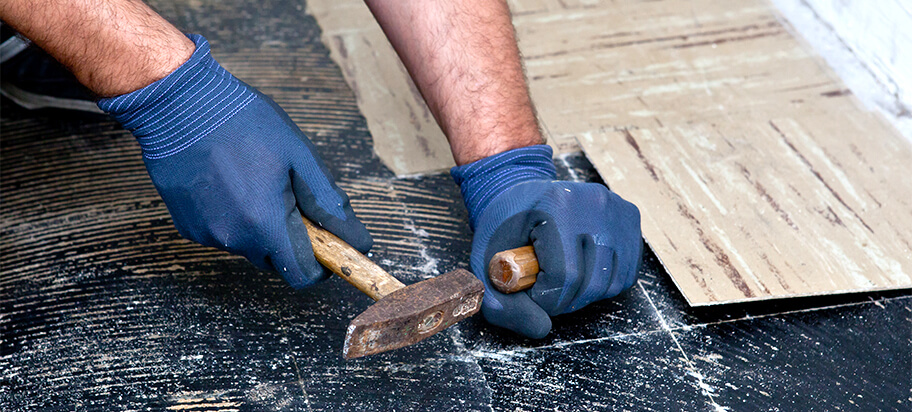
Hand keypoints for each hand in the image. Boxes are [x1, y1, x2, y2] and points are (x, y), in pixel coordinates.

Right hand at [98, 34, 371, 287]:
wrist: (179, 104)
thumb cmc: (244, 123)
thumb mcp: (300, 156)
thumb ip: (329, 204)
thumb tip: (357, 240)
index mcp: (266, 223)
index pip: (302, 275)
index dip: (320, 265)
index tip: (327, 243)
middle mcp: (234, 238)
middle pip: (276, 261)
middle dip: (291, 240)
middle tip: (291, 197)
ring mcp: (207, 234)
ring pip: (249, 247)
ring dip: (262, 228)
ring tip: (256, 181)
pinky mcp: (188, 227)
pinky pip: (223, 234)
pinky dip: (234, 218)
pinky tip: (229, 183)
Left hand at [452, 145, 642, 337]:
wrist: (519, 188)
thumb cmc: (502, 225)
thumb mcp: (485, 262)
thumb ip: (501, 303)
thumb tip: (541, 329)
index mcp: (556, 206)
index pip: (565, 276)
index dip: (545, 298)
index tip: (530, 291)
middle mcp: (594, 204)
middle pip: (592, 283)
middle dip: (564, 300)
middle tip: (545, 289)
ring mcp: (616, 209)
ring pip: (612, 283)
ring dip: (584, 294)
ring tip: (562, 279)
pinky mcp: (630, 217)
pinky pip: (627, 272)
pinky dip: (603, 283)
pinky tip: (581, 270)